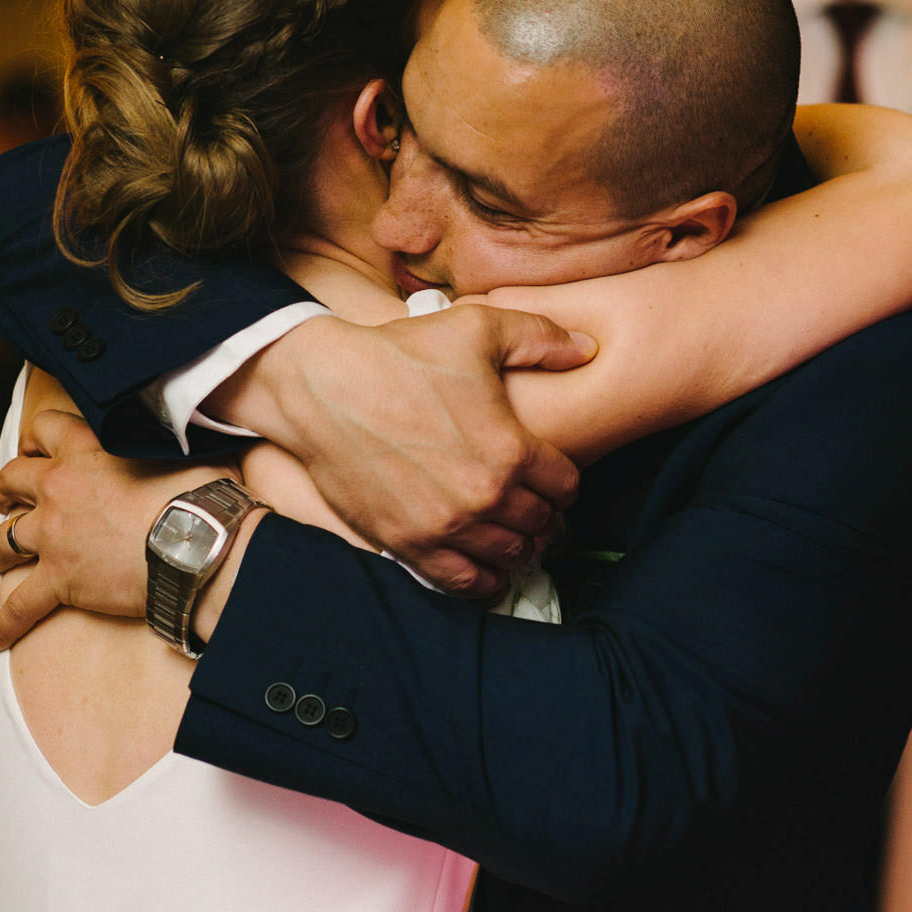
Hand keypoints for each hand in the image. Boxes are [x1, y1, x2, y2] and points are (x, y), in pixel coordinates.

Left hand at [0, 410, 226, 649]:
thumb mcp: (183, 449)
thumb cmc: (199, 495)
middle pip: (10, 480)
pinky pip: (20, 605)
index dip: (35, 440)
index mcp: (86, 448)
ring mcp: (53, 534)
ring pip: (1, 541)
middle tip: (6, 501)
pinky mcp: (59, 578)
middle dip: (4, 491)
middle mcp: (59, 486)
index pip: (45, 428)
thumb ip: (165, 439)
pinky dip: (5, 622)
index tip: (34, 450)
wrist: (197, 543)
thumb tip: (183, 430)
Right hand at [236, 306, 591, 599]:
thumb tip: (587, 350)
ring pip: (508, 557)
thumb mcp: (477, 328)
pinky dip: (482, 579)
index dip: (564, 480)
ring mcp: (446, 526)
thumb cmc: (401, 353)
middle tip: (533, 505)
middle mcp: (484, 496)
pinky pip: (463, 583)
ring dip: (516, 547)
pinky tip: (483, 565)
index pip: (566, 486)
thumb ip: (541, 337)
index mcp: (510, 449)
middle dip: (543, 514)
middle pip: (540, 525)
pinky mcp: (408, 544)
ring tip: (510, 533)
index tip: (551, 476)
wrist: (324, 388)